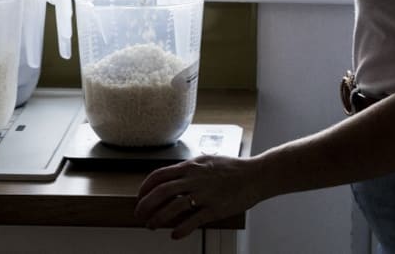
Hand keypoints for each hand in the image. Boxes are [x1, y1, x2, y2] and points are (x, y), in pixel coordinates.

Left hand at [134, 154, 263, 239]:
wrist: (255, 175)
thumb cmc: (233, 168)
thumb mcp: (207, 161)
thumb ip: (190, 169)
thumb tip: (174, 176)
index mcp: (191, 166)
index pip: (159, 175)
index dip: (145, 187)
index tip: (140, 196)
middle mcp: (194, 179)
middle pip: (161, 192)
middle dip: (145, 205)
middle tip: (139, 214)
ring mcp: (204, 194)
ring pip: (173, 207)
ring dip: (158, 219)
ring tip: (152, 226)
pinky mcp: (215, 208)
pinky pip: (193, 221)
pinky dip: (180, 229)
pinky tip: (175, 235)